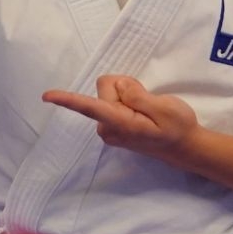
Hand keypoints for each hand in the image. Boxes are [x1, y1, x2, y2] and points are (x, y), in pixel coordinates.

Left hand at [42, 74, 199, 164]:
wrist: (185, 146)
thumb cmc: (178, 127)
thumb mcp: (164, 108)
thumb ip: (138, 96)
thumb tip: (118, 86)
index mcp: (120, 123)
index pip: (89, 107)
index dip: (68, 100)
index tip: (47, 96)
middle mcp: (107, 128)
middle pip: (105, 88)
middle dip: (125, 87)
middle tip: (147, 100)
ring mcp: (108, 128)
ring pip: (110, 93)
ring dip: (128, 94)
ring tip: (147, 108)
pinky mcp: (112, 126)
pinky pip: (113, 101)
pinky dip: (127, 100)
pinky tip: (141, 112)